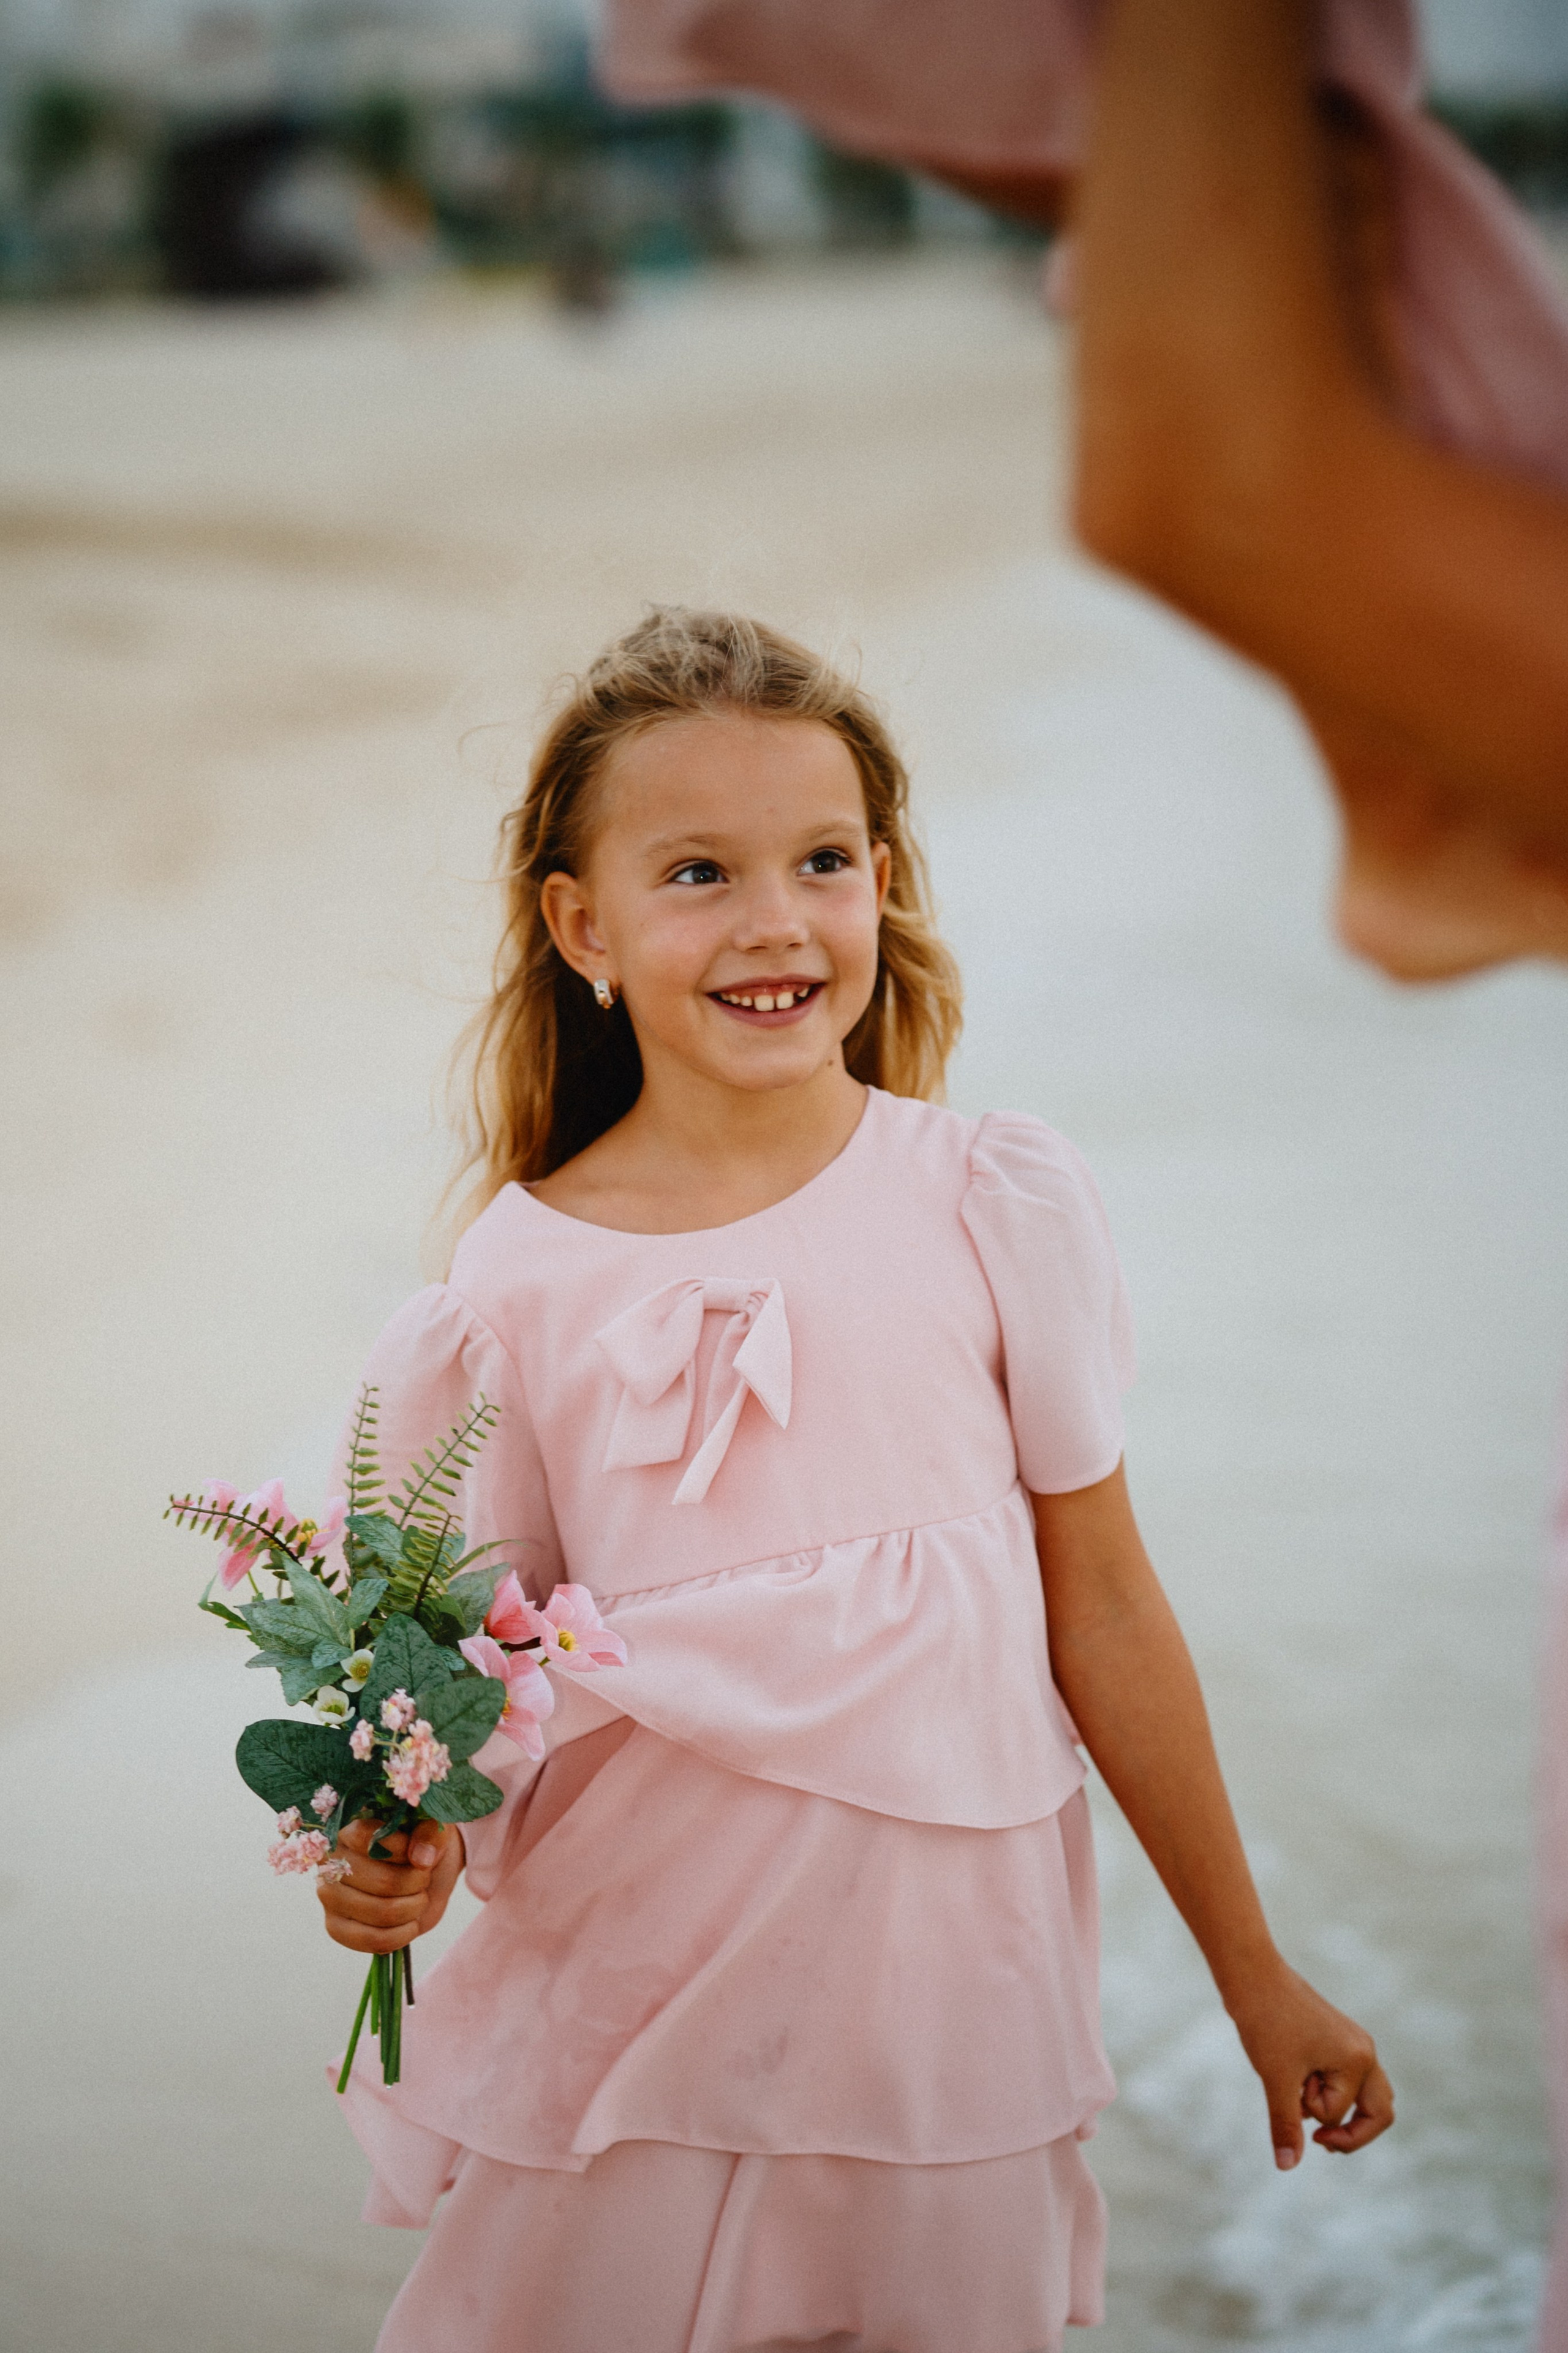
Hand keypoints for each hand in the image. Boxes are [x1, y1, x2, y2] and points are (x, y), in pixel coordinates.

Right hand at [316, 1816, 463, 1953]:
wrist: (424, 1873)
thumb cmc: (424, 1843)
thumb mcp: (435, 1830)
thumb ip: (431, 1834)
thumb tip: (421, 1857)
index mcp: (348, 1827)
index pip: (365, 1837)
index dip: (401, 1848)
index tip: (420, 1852)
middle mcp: (332, 1860)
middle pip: (382, 1882)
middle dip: (416, 1883)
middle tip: (424, 1878)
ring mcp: (330, 1895)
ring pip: (380, 1913)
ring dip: (413, 1908)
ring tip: (419, 1899)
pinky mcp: (335, 1926)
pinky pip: (370, 1940)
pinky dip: (401, 1935)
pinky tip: (410, 1924)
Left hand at [1227, 1954, 1394, 2168]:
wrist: (1251, 1974)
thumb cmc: (1266, 2021)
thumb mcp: (1276, 2079)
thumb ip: (1286, 2124)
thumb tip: (1287, 2166)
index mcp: (1358, 2059)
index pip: (1343, 2113)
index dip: (1315, 2119)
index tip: (1296, 2116)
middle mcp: (1364, 2051)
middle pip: (1379, 2110)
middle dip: (1349, 2131)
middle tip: (1319, 2140)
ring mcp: (1352, 2043)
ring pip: (1361, 2095)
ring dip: (1331, 2105)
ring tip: (1297, 2093)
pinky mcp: (1336, 2038)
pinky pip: (1343, 2077)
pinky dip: (1323, 2088)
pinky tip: (1295, 2082)